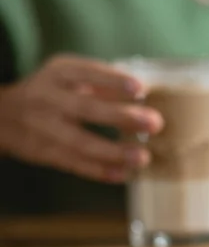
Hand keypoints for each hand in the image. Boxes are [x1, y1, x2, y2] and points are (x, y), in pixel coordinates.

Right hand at [0, 54, 162, 182]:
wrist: (2, 114)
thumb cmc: (55, 91)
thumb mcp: (71, 76)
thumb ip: (103, 83)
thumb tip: (147, 94)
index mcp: (59, 73)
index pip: (87, 73)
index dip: (113, 80)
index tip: (140, 88)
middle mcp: (48, 98)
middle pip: (86, 109)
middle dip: (122, 116)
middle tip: (155, 123)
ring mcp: (43, 127)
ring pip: (79, 142)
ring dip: (114, 152)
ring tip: (142, 157)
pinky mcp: (43, 152)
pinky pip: (73, 163)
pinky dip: (99, 171)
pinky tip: (123, 174)